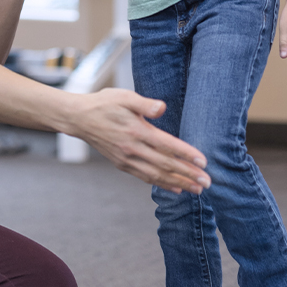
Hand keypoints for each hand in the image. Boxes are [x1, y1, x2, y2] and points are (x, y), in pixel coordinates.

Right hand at [70, 89, 210, 192]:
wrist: (79, 118)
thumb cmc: (104, 103)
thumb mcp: (123, 96)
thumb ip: (144, 103)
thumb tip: (162, 107)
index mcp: (136, 130)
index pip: (167, 145)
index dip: (186, 154)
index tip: (203, 162)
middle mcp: (133, 148)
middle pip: (165, 164)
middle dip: (188, 174)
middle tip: (208, 182)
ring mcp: (127, 159)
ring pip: (157, 175)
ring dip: (179, 183)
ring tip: (197, 190)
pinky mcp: (122, 164)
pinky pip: (145, 177)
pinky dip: (162, 184)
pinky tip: (176, 189)